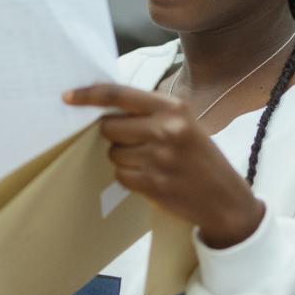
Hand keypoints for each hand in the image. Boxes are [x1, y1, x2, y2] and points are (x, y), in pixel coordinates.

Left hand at [64, 83, 264, 248]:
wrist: (225, 199)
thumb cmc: (201, 158)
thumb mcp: (184, 124)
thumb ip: (150, 113)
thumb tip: (104, 110)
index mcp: (173, 108)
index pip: (120, 95)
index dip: (89, 95)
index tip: (68, 97)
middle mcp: (166, 129)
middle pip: (110, 126)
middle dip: (115, 135)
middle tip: (137, 143)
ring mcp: (158, 158)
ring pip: (114, 153)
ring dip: (124, 158)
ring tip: (151, 163)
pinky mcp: (153, 183)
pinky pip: (121, 175)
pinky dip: (130, 177)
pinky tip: (152, 178)